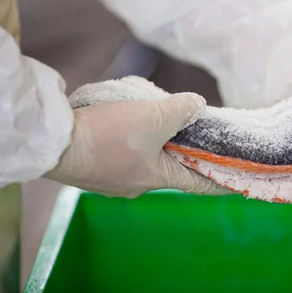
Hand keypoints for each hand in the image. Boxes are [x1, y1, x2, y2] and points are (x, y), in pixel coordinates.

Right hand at [45, 90, 224, 198]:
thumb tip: (197, 106)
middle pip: (171, 169)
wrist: (55, 143)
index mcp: (158, 178)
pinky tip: (125, 126)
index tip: (236, 183)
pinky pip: (122, 157)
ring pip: (145, 162)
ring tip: (156, 122)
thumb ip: (181, 110)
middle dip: (184, 153)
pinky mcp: (94, 170)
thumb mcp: (154, 117)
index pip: (199, 185)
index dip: (220, 181)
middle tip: (194, 133)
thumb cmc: (108, 136)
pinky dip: (132, 143)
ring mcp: (114, 181)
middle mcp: (137, 186)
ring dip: (155, 145)